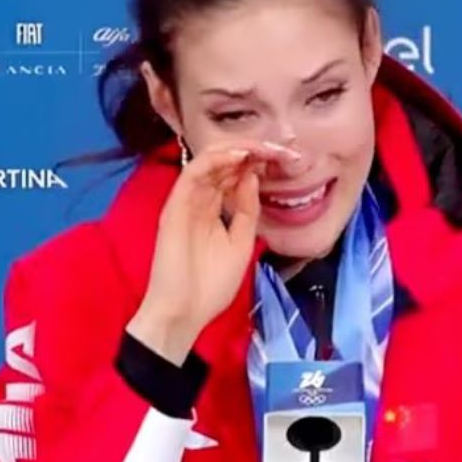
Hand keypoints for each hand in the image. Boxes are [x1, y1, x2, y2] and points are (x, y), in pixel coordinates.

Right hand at [126, 141, 299, 364]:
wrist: (185, 313)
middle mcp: (198, 200)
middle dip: (253, 152)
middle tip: (281, 149)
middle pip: (224, 164)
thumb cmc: (210, 285)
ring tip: (264, 148)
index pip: (233, 175)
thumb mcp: (242, 242)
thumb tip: (253, 177)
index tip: (286, 160)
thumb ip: (247, 210)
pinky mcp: (175, 206)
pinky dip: (216, 160)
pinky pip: (194, 173)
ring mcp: (185, 201)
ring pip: (209, 161)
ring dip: (238, 150)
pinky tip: (240, 157)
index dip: (257, 163)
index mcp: (213, 209)